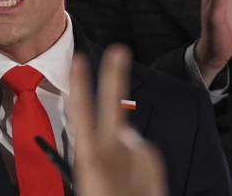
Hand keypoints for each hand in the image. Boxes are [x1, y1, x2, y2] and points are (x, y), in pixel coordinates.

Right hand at [68, 45, 167, 195]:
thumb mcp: (87, 182)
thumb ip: (97, 157)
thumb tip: (121, 135)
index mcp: (89, 159)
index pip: (80, 114)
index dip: (79, 86)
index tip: (78, 60)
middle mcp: (114, 152)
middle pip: (113, 106)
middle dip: (115, 76)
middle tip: (119, 50)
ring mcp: (137, 157)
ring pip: (129, 138)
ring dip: (124, 148)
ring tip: (119, 181)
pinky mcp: (153, 163)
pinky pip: (143, 153)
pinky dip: (138, 160)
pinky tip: (133, 182)